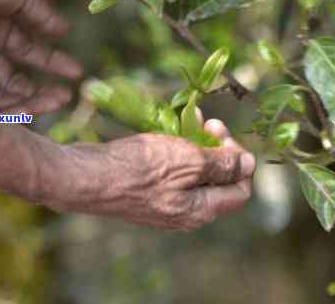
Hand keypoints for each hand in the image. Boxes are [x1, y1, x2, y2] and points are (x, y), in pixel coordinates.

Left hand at [0, 0, 81, 114]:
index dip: (53, 63)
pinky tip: (28, 111)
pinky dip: (8, 111)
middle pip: (17, 78)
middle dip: (44, 89)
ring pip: (4, 93)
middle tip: (67, 96)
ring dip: (32, 102)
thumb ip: (40, 11)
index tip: (76, 72)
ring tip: (58, 102)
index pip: (28, 49)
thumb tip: (64, 30)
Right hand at [45, 119, 255, 230]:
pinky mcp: (150, 193)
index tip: (225, 136)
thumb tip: (250, 165)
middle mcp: (188, 213)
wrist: (84, 178)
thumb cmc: (138, 169)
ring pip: (197, 174)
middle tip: (210, 124)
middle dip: (220, 150)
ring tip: (193, 120)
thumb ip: (222, 166)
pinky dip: (179, 151)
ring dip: (200, 146)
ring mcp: (167, 204)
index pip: (241, 190)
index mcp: (202, 211)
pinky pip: (176, 173)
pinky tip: (173, 130)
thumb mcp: (188, 161)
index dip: (241, 162)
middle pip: (220, 181)